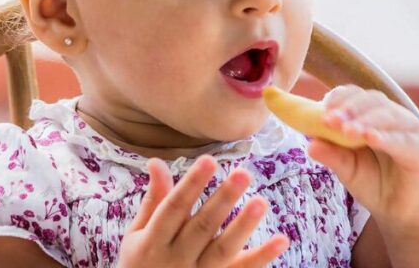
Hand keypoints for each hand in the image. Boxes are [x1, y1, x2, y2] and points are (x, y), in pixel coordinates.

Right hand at [117, 155, 288, 267]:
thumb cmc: (140, 263)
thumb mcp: (138, 233)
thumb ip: (153, 200)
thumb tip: (157, 161)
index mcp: (153, 241)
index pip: (173, 208)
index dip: (191, 185)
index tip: (209, 161)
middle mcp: (176, 258)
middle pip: (202, 227)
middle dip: (223, 200)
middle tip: (243, 173)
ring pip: (222, 250)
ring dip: (243, 226)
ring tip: (260, 202)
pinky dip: (261, 257)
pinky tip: (281, 240)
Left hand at [306, 85, 418, 226]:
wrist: (404, 212)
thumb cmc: (376, 183)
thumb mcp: (348, 169)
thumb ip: (333, 155)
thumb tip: (310, 145)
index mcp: (373, 114)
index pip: (355, 96)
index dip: (339, 99)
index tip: (321, 110)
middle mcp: (393, 116)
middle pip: (372, 100)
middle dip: (349, 108)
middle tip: (330, 120)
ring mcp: (410, 131)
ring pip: (387, 116)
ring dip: (366, 121)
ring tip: (348, 131)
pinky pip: (403, 140)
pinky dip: (387, 138)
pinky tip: (372, 139)